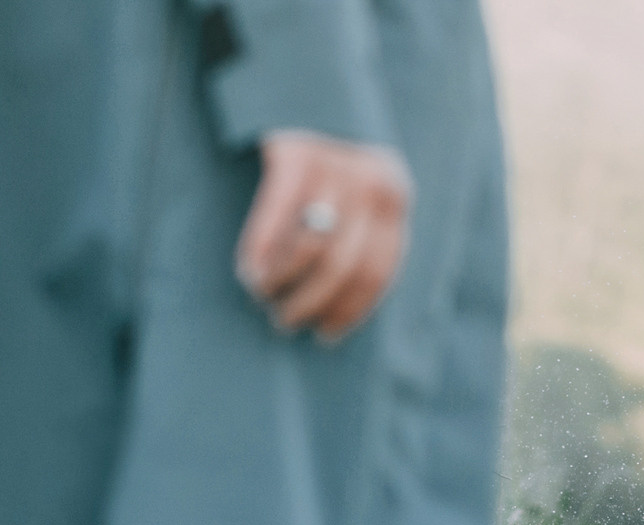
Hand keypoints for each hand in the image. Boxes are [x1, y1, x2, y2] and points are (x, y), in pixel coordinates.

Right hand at [235, 130, 412, 341]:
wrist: (309, 69)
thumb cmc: (332, 146)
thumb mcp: (363, 185)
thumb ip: (360, 229)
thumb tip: (333, 297)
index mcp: (395, 199)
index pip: (378, 273)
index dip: (350, 310)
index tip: (326, 335)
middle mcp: (374, 184)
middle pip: (343, 268)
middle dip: (311, 304)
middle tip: (285, 322)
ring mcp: (336, 168)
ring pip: (310, 249)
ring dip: (283, 283)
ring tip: (265, 296)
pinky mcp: (295, 152)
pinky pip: (276, 218)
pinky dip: (261, 252)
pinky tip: (248, 273)